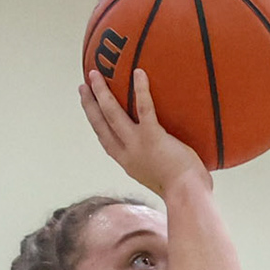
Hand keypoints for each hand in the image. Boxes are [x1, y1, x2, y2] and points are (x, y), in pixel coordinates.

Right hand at [79, 68, 208, 194]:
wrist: (186, 196)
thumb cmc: (185, 190)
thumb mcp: (164, 177)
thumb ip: (161, 163)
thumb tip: (173, 152)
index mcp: (127, 162)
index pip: (105, 139)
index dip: (95, 122)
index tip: (89, 108)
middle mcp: (126, 153)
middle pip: (101, 124)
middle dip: (90, 104)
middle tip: (83, 85)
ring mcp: (137, 144)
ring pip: (112, 114)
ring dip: (101, 93)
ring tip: (95, 74)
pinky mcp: (153, 137)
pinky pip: (144, 108)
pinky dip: (140, 90)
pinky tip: (138, 73)